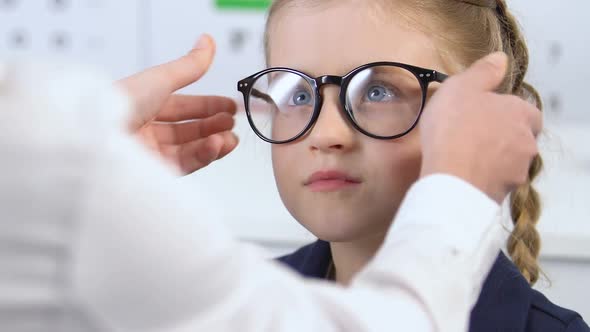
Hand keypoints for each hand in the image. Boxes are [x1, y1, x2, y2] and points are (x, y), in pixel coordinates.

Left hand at [117, 34, 238, 174]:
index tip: (229, 107)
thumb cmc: (119, 104)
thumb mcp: (160, 79)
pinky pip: (184, 164)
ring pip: (189, 149)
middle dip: (213, 126)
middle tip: (233, 123)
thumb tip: (207, 42)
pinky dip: (203, 154)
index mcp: (144, 105)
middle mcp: (145, 130)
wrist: (95, 137)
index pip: (182, 107)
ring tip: (231, 138)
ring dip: (213, 142)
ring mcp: (149, 153)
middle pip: (187, 130)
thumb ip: (189, 66)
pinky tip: (217, 145)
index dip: (207, 106)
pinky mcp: (153, 174)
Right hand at [420, 52, 542, 202]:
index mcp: (521, 113)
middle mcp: (526, 142)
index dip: (504, 111)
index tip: (483, 113)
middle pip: (517, 137)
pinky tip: (462, 173)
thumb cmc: (455, 130)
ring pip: (507, 160)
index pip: (526, 111)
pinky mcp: (503, 193)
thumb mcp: (463, 87)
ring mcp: (517, 170)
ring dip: (491, 158)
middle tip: (470, 135)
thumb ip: (483, 72)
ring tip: (462, 156)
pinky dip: (482, 177)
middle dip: (498, 136)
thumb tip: (500, 59)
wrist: (452, 178)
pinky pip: (494, 181)